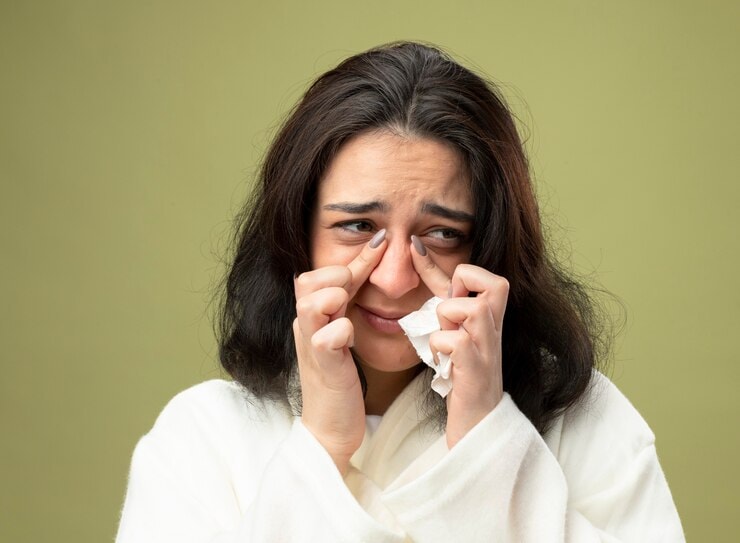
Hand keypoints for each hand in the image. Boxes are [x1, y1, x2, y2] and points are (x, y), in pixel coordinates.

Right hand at [293, 231, 386, 473]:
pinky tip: (349, 340)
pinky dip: (340, 331)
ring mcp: (310, 345)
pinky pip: (325, 337)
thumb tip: (373, 257)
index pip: (324, 272)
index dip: (356, 257)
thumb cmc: (342, 377)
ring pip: (312, 302)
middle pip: (307, 280)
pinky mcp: (321, 366)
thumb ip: (353, 298)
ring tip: (347, 313)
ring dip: (335, 298)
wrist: (331, 425)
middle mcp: (305, 325)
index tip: (383, 241)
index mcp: (313, 314)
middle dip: (337, 276)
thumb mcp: (345, 330)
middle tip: (354, 290)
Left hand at [410, 237, 508, 448]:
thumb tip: (419, 254)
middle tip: (450, 313)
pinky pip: (453, 340)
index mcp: (490, 317)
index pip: (481, 275)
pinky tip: (442, 362)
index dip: (456, 271)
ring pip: (467, 309)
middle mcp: (495, 329)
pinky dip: (438, 347)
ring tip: (445, 341)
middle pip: (496, 283)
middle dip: (464, 290)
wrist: (475, 424)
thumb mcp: (452, 326)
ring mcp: (487, 348)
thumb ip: (441, 295)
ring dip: (446, 321)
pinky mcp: (475, 368)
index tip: (428, 268)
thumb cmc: (461, 373)